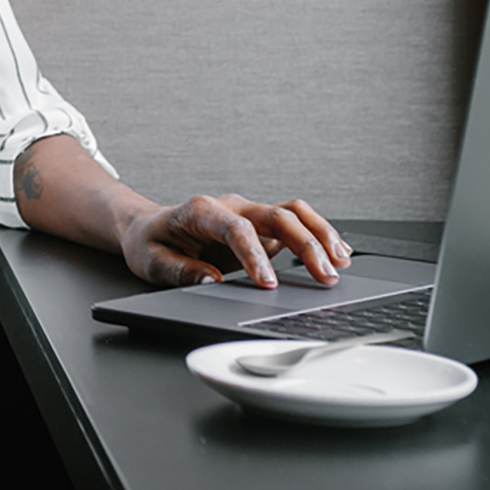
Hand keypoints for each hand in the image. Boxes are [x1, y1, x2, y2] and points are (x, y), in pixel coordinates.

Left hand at [119, 193, 351, 288]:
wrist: (148, 226)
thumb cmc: (150, 242)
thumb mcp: (152, 261)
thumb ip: (181, 271)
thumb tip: (211, 282)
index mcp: (201, 210)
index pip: (235, 228)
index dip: (254, 255)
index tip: (268, 284)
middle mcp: (230, 205)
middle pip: (276, 216)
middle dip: (304, 245)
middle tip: (325, 276)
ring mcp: (249, 212)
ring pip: (292, 213)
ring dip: (319, 234)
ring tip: (341, 261)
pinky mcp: (261, 224)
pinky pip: (294, 222)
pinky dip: (318, 234)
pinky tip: (337, 252)